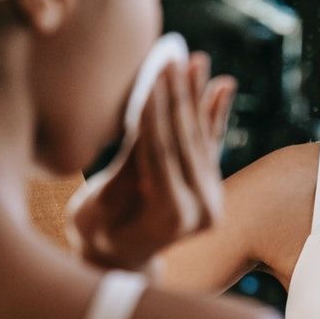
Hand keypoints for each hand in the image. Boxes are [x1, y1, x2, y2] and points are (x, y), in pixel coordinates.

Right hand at [71, 53, 236, 270]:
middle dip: (178, 96)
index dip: (156, 113)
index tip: (151, 75)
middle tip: (172, 57)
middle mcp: (202, 208)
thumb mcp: (96, 209)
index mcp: (171, 216)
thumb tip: (141, 129)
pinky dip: (216, 113)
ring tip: (196, 59)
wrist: (121, 262)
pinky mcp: (212, 186)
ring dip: (199, 96)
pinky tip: (223, 84)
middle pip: (186, 141)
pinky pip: (213, 143)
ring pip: (202, 137)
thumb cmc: (96, 236)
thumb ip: (121, 175)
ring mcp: (212, 198)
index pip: (161, 153)